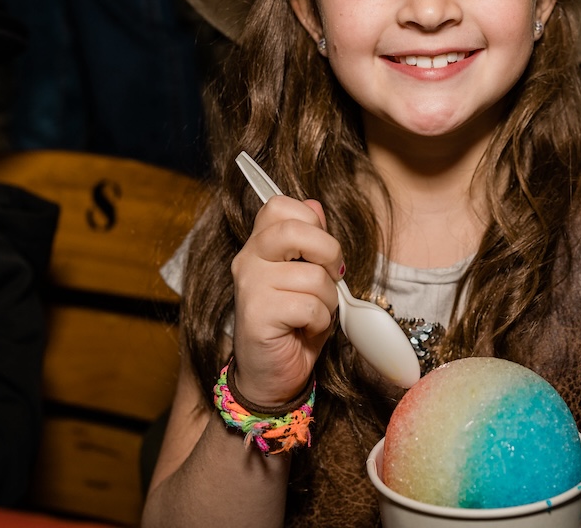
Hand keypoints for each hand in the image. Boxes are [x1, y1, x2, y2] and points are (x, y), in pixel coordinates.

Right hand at [229, 195, 343, 406]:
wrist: (272, 374)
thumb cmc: (294, 324)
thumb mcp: (308, 276)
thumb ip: (311, 241)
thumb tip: (315, 205)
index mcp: (259, 245)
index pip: (279, 205)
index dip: (311, 220)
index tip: (320, 249)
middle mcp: (248, 260)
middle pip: (294, 230)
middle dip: (328, 251)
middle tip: (333, 274)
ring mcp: (250, 287)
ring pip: (312, 275)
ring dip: (328, 299)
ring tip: (315, 313)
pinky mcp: (257, 315)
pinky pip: (309, 306)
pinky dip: (320, 321)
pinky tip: (306, 329)